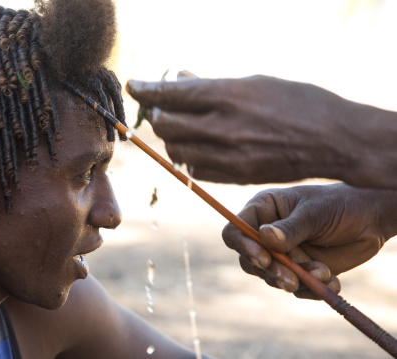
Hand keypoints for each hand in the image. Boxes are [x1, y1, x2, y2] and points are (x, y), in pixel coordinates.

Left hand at [126, 75, 396, 188]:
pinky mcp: (234, 176)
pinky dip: (189, 159)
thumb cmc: (297, 101)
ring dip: (172, 138)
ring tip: (182, 128)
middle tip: (163, 108)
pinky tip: (200, 148)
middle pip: (166, 125)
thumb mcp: (254, 82)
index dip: (146, 89)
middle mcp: (223, 127)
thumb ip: (211, 84)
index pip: (171, 94)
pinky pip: (194, 171)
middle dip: (158, 114)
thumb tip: (177, 78)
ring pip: (176, 151)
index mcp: (228, 95)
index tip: (133, 85)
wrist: (333, 139)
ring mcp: (228, 155)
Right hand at [222, 183, 396, 298]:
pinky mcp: (298, 271)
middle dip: (271, 272)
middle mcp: (266, 233)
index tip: (263, 259)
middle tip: (291, 280)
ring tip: (324, 274)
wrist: (371, 220)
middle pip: (249, 260)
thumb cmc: (340, 205)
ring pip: (272, 277)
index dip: (243, 245)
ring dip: (297, 280)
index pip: (236, 229)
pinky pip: (295, 289)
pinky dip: (312, 290)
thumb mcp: (315, 213)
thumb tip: (263, 237)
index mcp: (263, 210)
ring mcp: (281, 254)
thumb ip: (290, 228)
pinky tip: (333, 282)